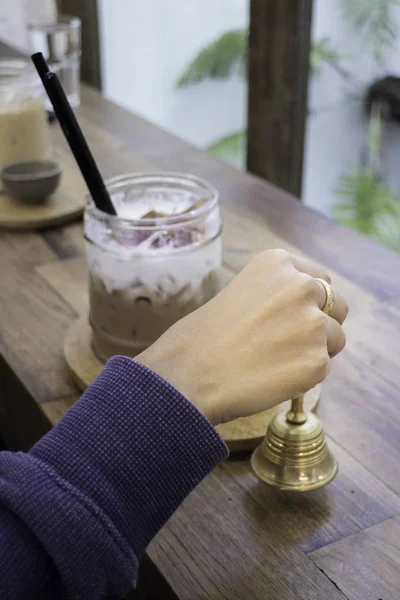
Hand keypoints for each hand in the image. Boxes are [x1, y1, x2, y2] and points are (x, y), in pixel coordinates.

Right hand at [136, 250, 347, 425]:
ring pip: (335, 339)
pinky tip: (273, 377)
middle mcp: (301, 287)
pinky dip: (305, 376)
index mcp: (278, 264)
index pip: (320, 279)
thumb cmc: (201, 336)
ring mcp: (313, 324)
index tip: (296, 316)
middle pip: (338, 305)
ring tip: (278, 362)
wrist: (189, 373)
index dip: (312, 301)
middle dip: (322, 323)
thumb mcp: (239, 291)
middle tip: (292, 342)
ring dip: (315, 350)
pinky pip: (322, 368)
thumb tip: (300, 312)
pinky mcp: (317, 361)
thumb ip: (274, 295)